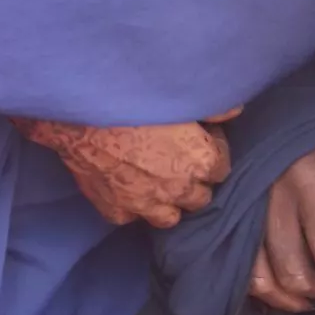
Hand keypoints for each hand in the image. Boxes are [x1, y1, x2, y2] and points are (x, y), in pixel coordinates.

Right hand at [20, 119, 232, 228]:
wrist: (80, 116)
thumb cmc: (132, 99)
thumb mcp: (179, 96)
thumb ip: (214, 108)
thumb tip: (234, 112)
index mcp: (202, 161)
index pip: (222, 169)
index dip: (211, 153)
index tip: (196, 141)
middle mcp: (179, 190)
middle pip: (199, 198)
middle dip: (193, 183)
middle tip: (177, 163)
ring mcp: (146, 205)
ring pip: (170, 218)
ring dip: (168, 203)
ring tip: (157, 186)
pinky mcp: (116, 211)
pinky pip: (130, 216)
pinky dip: (130, 206)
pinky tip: (124, 188)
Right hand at [248, 131, 314, 314]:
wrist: (277, 114)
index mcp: (308, 181)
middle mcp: (272, 199)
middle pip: (294, 270)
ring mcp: (245, 211)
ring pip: (262, 277)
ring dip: (293, 299)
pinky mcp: (231, 219)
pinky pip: (243, 270)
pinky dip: (267, 291)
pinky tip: (289, 290)